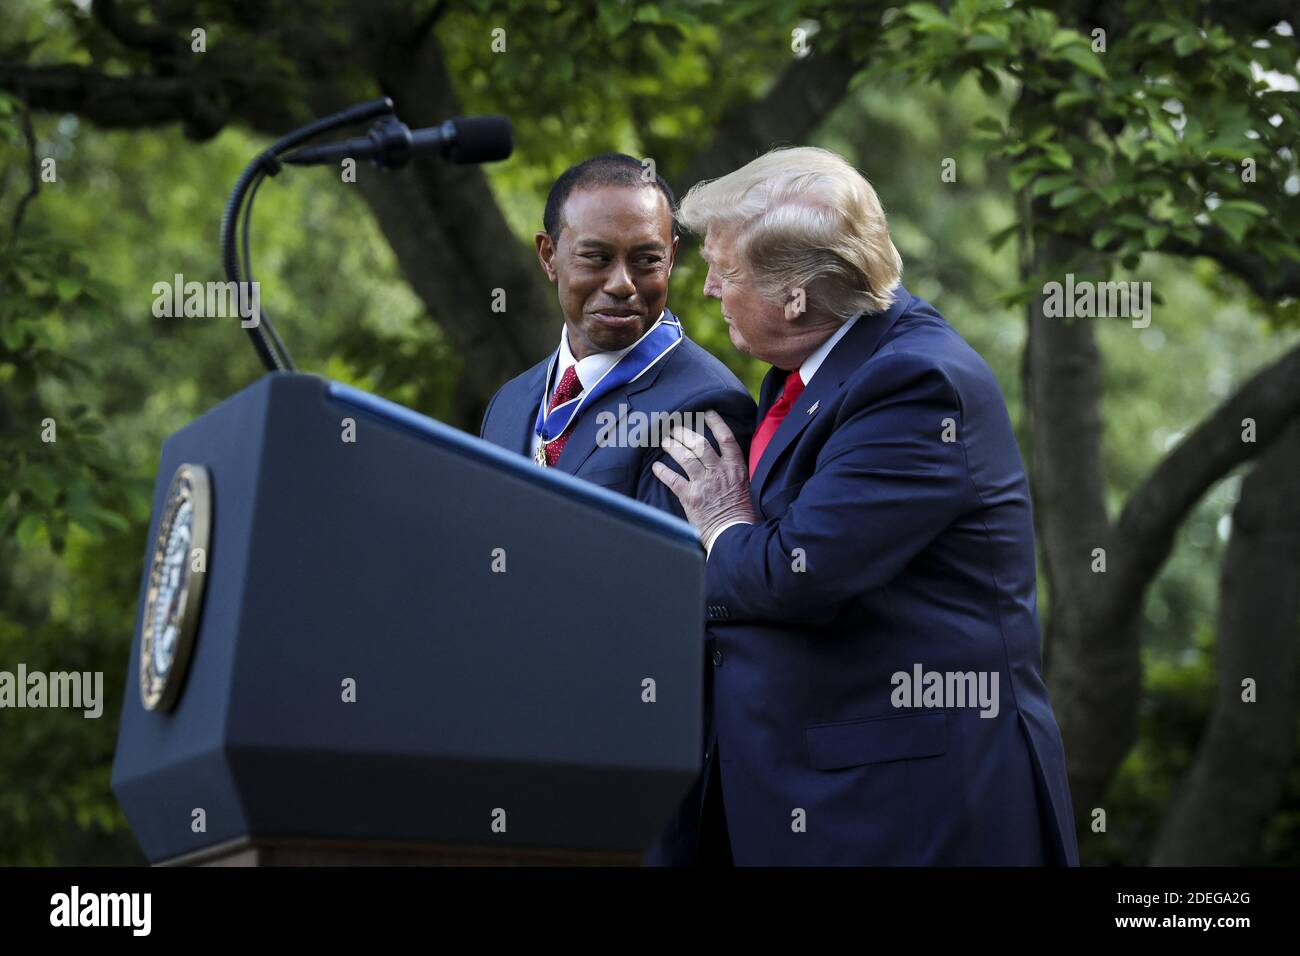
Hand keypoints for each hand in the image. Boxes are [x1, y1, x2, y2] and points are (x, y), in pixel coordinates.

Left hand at [652, 410, 756, 544]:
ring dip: (672, 447)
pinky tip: (656, 467)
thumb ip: (733, 472)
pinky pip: (672, 479)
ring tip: (664, 441)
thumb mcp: (745, 487)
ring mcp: (704, 484)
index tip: (706, 414)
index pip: (726, 438)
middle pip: (699, 444)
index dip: (716, 423)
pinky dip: (662, 472)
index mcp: (735, 468)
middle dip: (685, 433)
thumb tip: (724, 461)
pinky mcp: (690, 497)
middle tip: (675, 428)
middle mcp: (719, 472)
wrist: (734, 535)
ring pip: (685, 457)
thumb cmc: (741, 515)